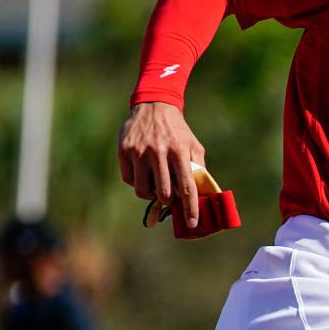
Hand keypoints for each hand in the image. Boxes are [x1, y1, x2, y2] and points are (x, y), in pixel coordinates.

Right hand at [118, 102, 207, 229]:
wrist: (154, 106)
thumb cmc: (177, 131)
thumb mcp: (193, 145)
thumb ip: (198, 168)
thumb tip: (204, 195)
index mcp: (179, 151)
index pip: (186, 187)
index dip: (190, 208)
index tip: (192, 223)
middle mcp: (158, 152)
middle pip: (163, 193)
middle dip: (168, 200)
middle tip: (169, 197)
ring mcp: (139, 152)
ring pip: (143, 191)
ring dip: (151, 194)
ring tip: (156, 185)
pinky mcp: (124, 151)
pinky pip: (129, 180)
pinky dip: (137, 182)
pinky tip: (143, 172)